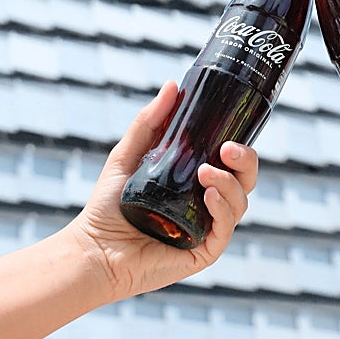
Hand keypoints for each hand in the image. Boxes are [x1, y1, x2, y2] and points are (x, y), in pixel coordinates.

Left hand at [67, 80, 257, 301]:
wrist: (93, 249)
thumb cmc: (109, 206)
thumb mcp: (128, 154)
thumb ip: (149, 121)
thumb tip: (173, 85)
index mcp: (197, 184)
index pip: (232, 163)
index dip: (240, 147)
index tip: (231, 131)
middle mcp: (208, 207)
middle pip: (245, 181)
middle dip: (245, 162)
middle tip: (228, 148)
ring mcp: (208, 230)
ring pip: (240, 203)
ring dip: (230, 185)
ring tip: (206, 173)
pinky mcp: (204, 253)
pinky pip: (225, 230)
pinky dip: (223, 211)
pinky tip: (209, 196)